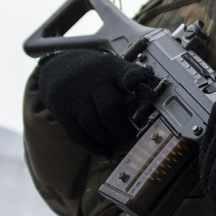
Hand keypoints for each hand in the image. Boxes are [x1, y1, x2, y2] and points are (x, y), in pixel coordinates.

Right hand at [35, 50, 155, 155]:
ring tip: (115, 140)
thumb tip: (158, 94)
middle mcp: (91, 81)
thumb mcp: (113, 68)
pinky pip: (78, 135)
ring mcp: (74, 96)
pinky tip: (103, 149)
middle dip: (122, 128)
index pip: (125, 73)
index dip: (134, 80)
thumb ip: (133, 80)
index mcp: (111, 69)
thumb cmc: (94, 73)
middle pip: (110, 108)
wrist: (57, 67)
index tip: (137, 88)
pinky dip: (94, 146)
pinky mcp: (62, 111)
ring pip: (94, 125)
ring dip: (108, 139)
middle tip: (129, 134)